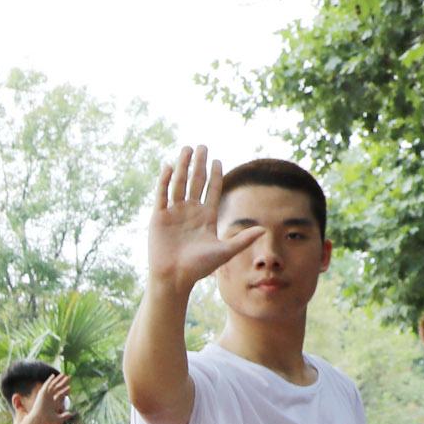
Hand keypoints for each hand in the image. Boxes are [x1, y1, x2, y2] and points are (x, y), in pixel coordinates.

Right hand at [35, 371, 74, 423]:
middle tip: (69, 377)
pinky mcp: (42, 394)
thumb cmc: (47, 423)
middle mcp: (49, 399)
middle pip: (57, 388)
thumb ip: (64, 416)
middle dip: (63, 382)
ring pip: (53, 386)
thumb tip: (71, 413)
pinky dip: (49, 380)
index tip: (70, 388)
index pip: (60, 395)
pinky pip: (46, 386)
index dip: (65, 391)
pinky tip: (53, 376)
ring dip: (58, 380)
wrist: (39, 422)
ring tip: (63, 374)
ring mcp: (45, 396)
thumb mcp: (58, 419)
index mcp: (53, 404)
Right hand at [145, 144, 259, 291]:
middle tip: (202, 146)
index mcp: (206, 217)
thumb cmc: (199, 268)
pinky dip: (165, 180)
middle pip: (195, 182)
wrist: (174, 278)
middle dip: (198, 164)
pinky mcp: (159, 217)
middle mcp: (190, 212)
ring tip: (186, 149)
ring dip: (182, 166)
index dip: (215, 175)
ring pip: (179, 184)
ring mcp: (174, 213)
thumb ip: (243, 239)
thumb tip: (264, 229)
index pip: (212, 191)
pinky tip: (169, 166)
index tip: (218, 160)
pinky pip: (162, 194)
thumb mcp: (225, 251)